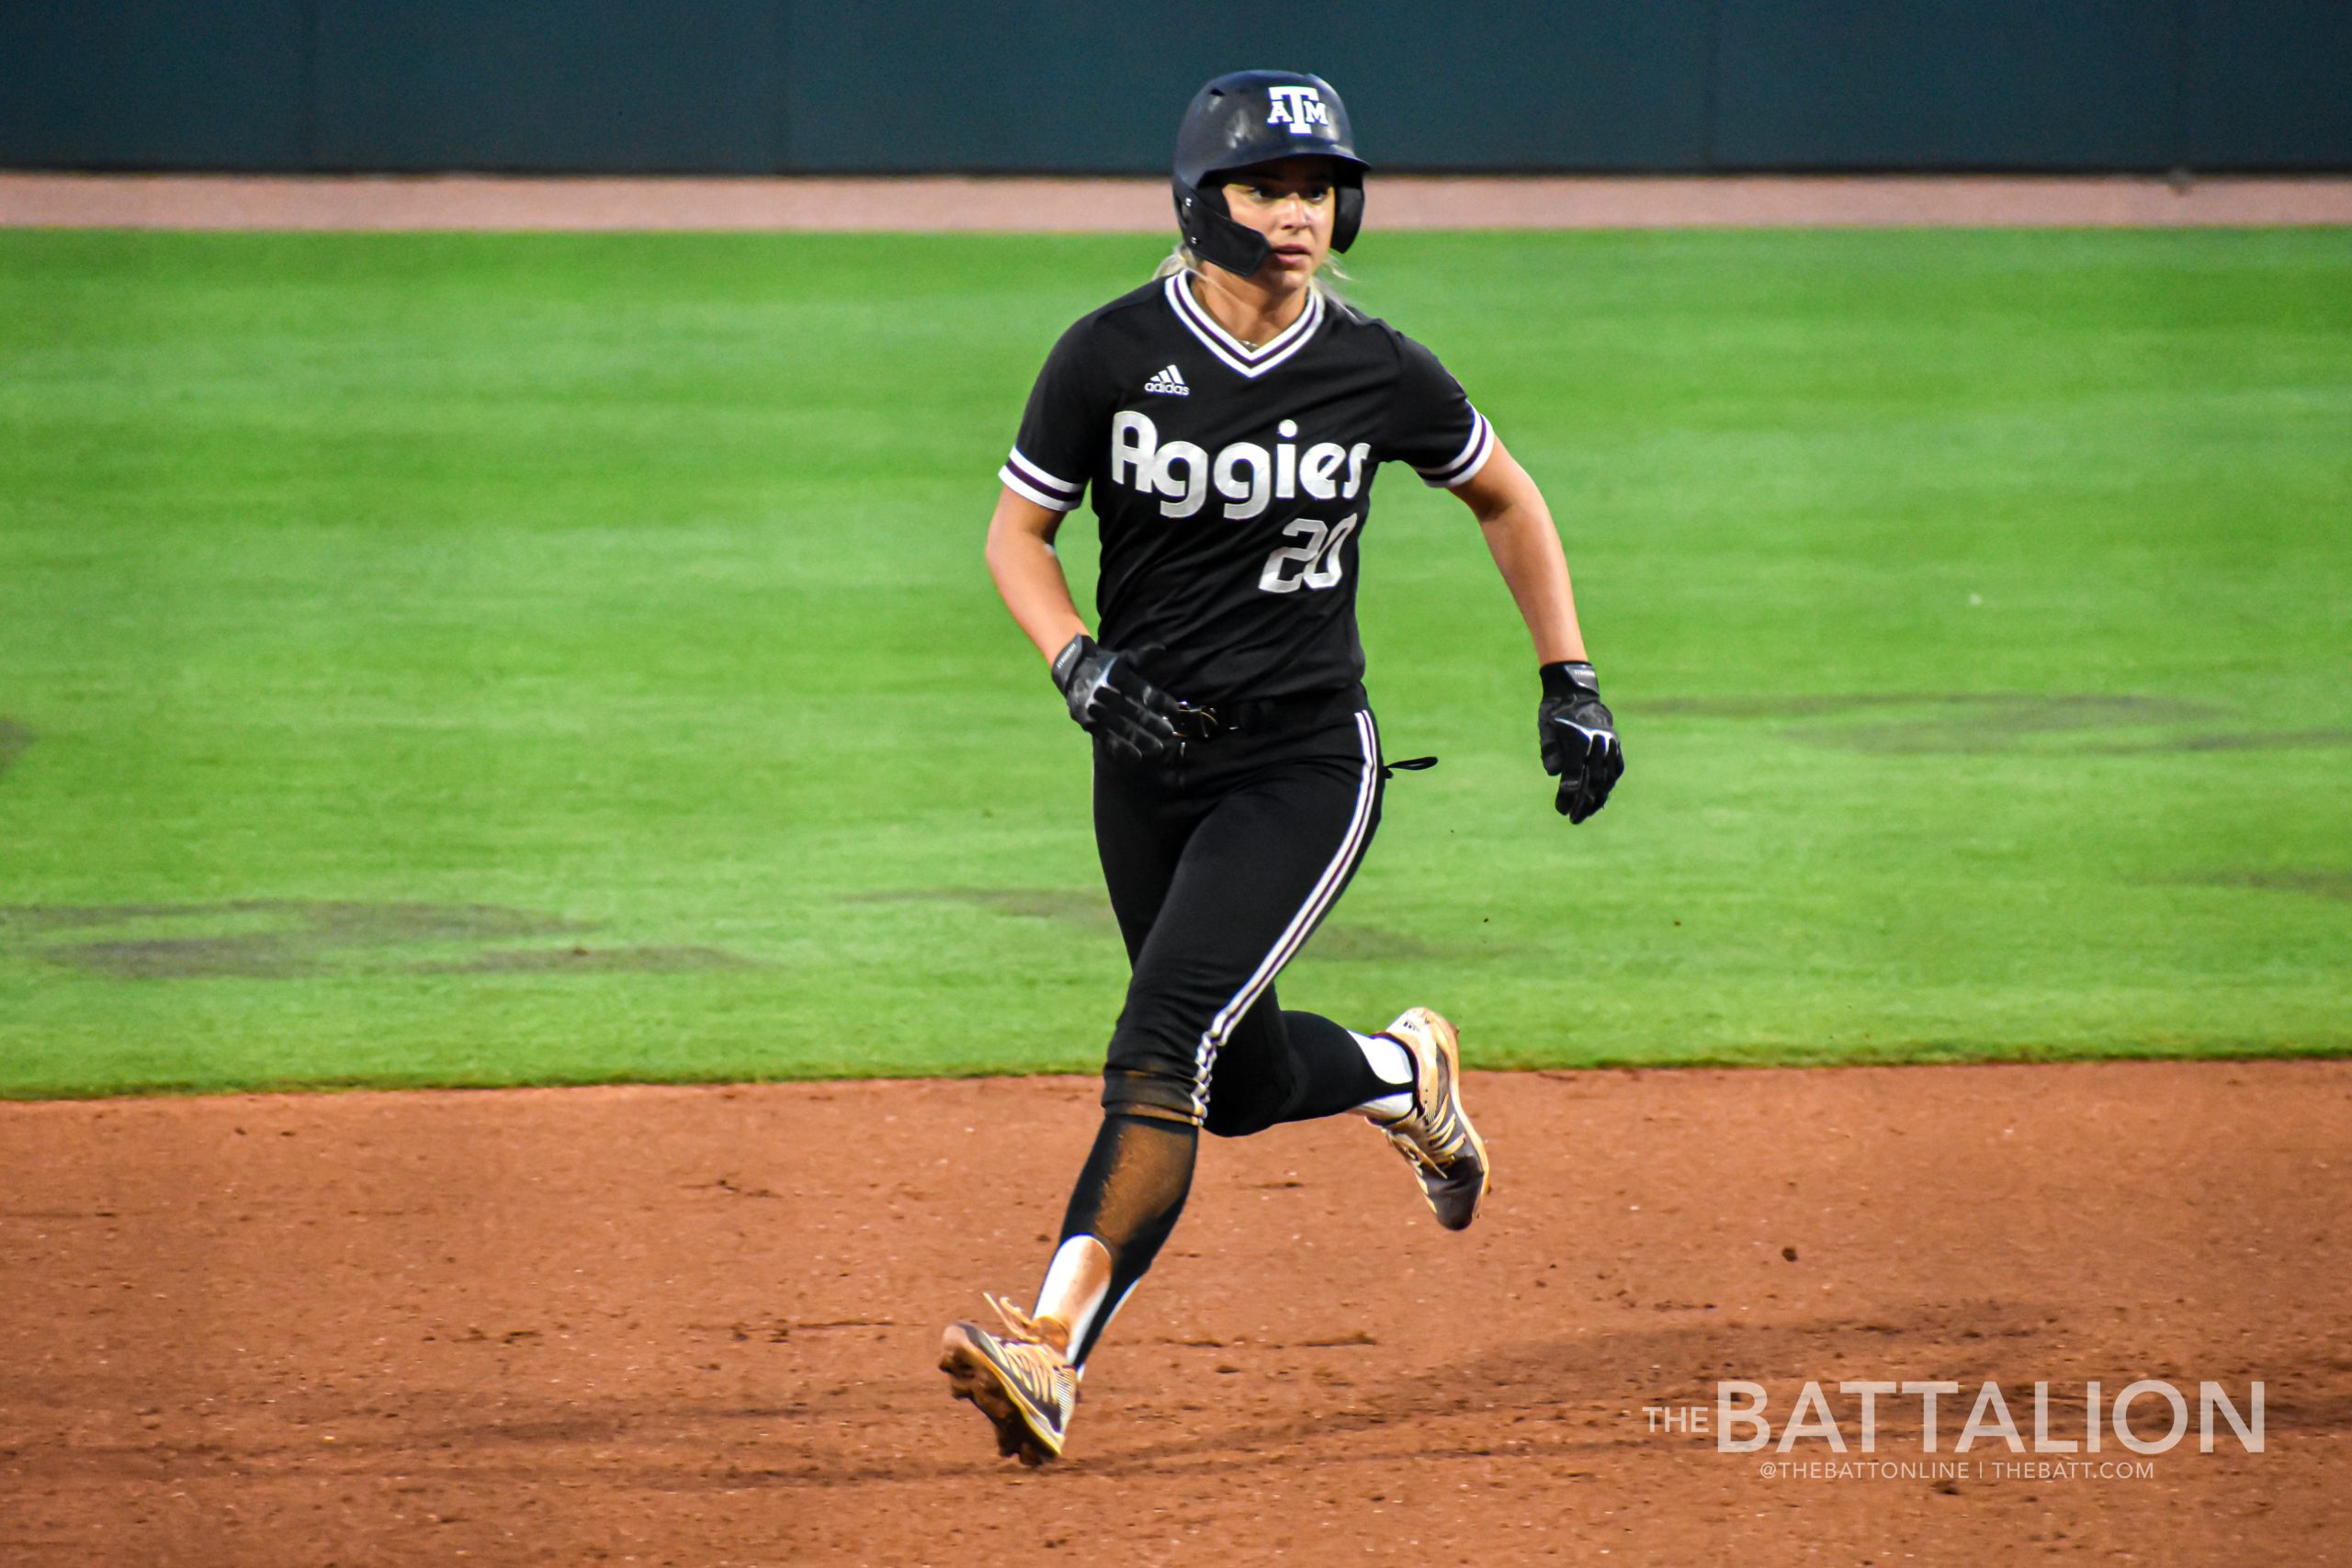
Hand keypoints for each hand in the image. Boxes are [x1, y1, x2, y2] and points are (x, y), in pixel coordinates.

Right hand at [1051, 635, 1182, 763]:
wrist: (1073, 672)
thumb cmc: (1107, 666)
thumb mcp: (1123, 657)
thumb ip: (1142, 656)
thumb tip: (1162, 649)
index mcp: (1115, 675)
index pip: (1141, 690)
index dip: (1160, 701)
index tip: (1174, 710)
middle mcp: (1103, 693)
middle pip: (1131, 711)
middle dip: (1152, 723)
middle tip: (1169, 733)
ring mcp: (1094, 710)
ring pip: (1120, 728)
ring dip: (1140, 740)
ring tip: (1157, 748)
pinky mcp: (1088, 723)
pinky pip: (1106, 738)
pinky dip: (1121, 748)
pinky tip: (1137, 755)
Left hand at [1537, 661, 1622, 823]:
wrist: (1576, 691)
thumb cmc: (1555, 712)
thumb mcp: (1546, 728)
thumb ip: (1550, 750)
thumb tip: (1554, 773)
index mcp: (1579, 739)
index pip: (1574, 774)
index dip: (1568, 795)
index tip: (1560, 810)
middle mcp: (1597, 743)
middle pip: (1593, 781)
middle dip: (1582, 803)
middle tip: (1572, 819)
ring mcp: (1609, 743)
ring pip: (1607, 778)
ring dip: (1598, 798)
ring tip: (1586, 813)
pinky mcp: (1615, 743)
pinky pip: (1617, 768)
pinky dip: (1610, 784)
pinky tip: (1602, 797)